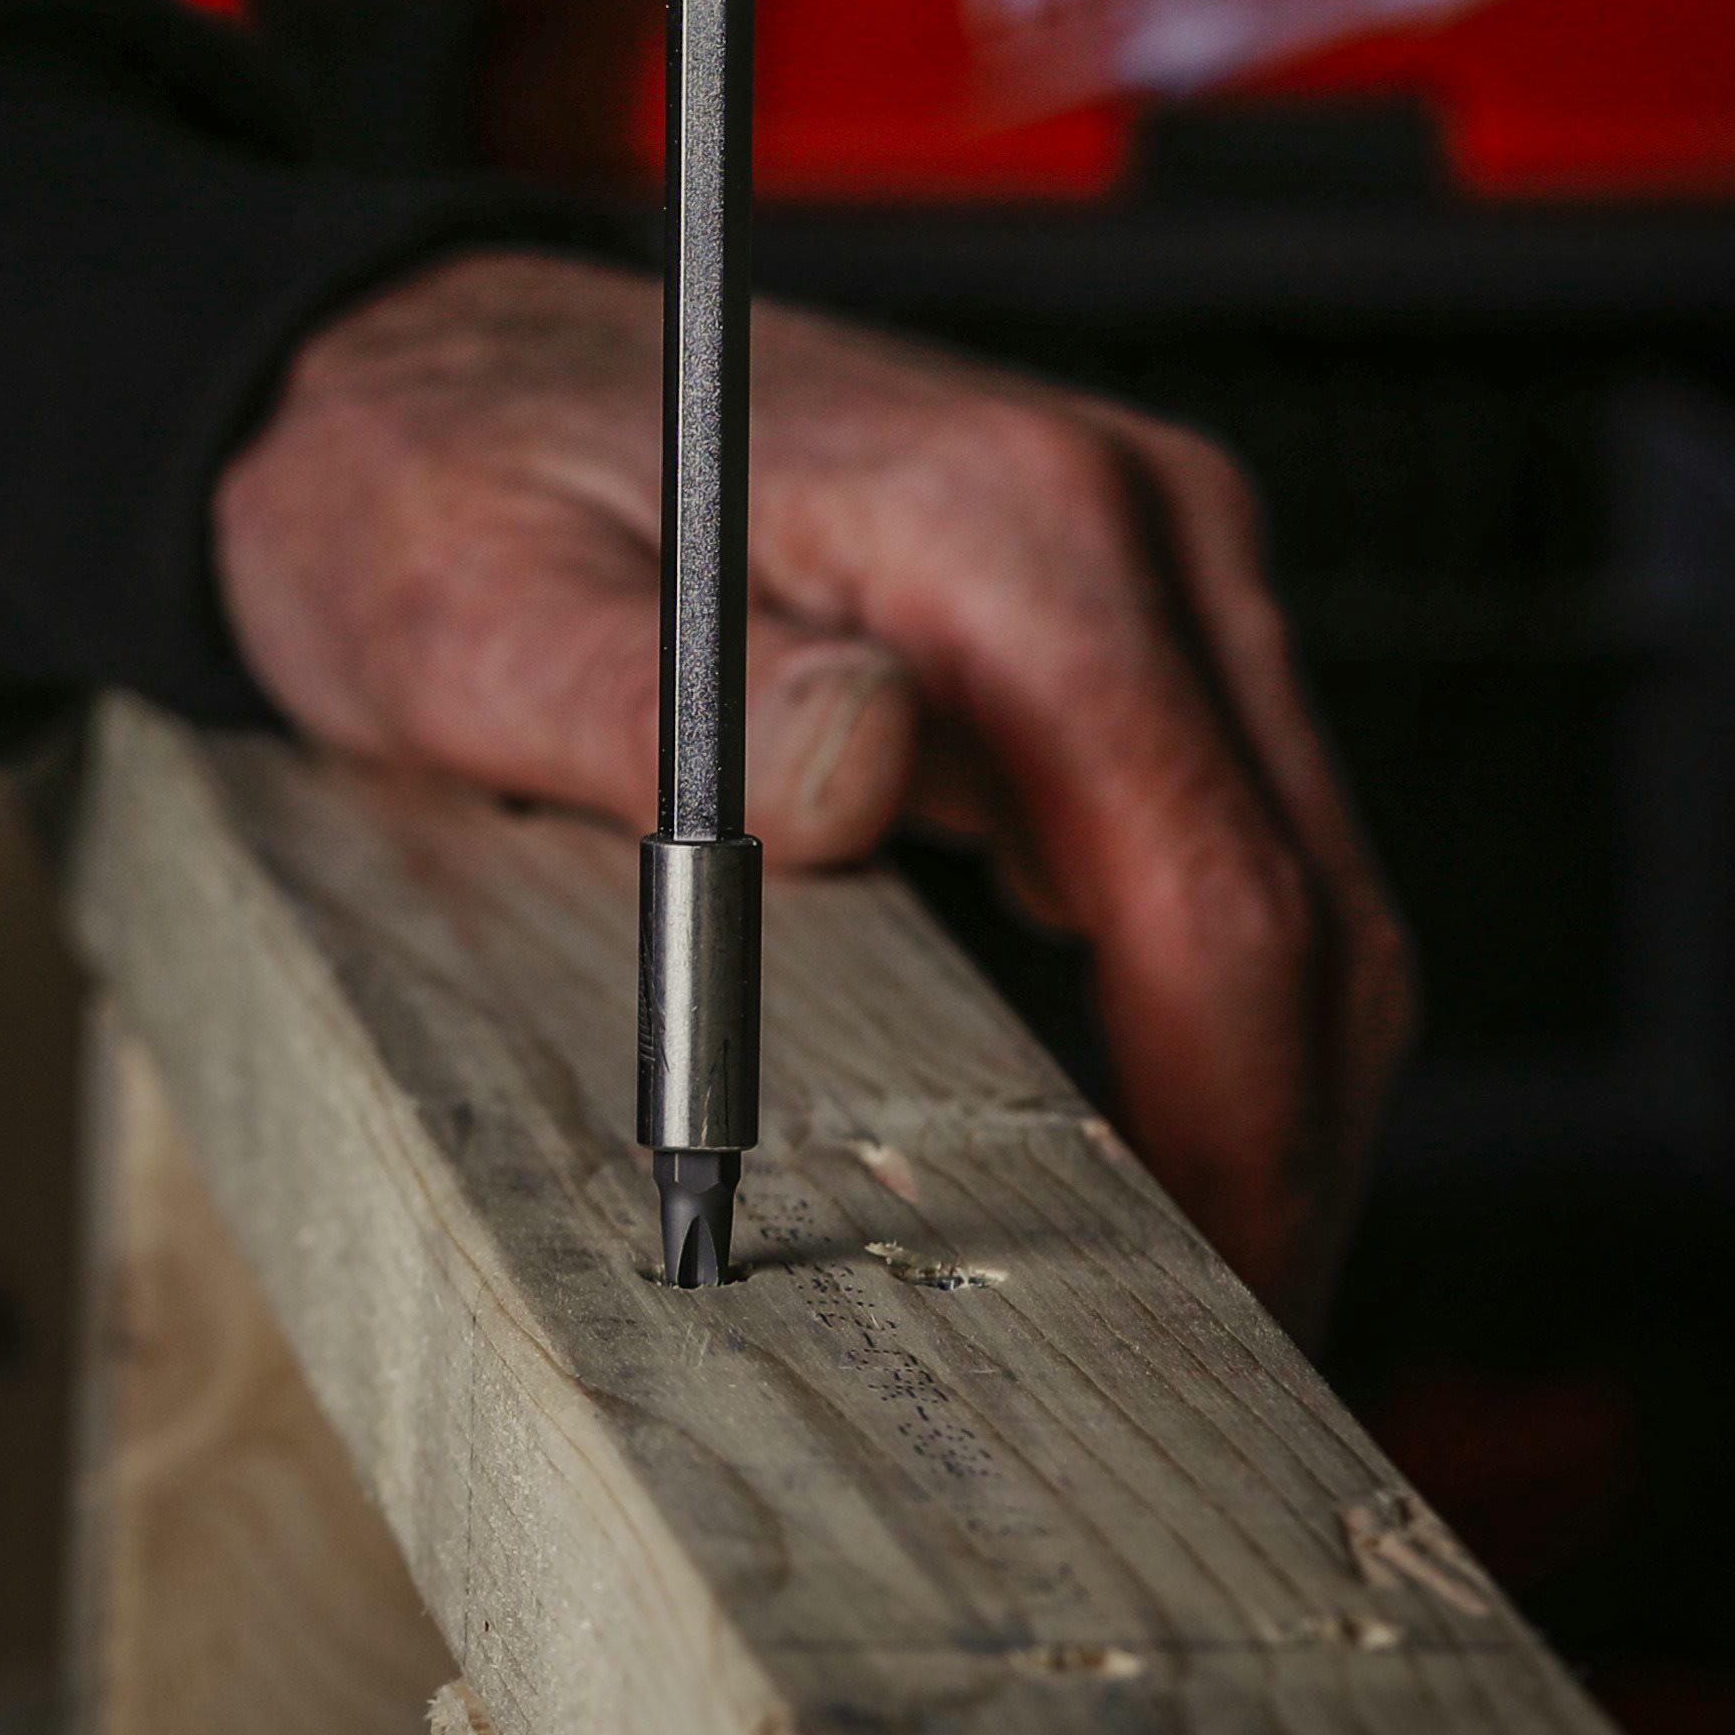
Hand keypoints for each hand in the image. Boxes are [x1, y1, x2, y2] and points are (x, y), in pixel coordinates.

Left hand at [215, 250, 1410, 1321]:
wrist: (427, 366)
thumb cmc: (433, 484)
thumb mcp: (473, 607)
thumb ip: (660, 701)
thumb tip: (861, 768)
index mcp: (1007, 522)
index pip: (1207, 884)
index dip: (1227, 1136)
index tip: (1187, 1312)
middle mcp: (1127, 515)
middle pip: (1307, 905)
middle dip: (1282, 1160)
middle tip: (1204, 1368)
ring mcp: (1149, 556)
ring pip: (1303, 885)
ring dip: (1268, 1099)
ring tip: (1173, 1289)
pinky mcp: (1128, 608)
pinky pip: (1235, 838)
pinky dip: (1221, 1007)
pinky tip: (1141, 1139)